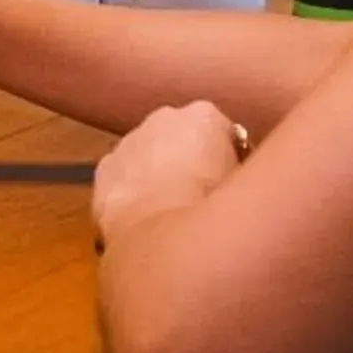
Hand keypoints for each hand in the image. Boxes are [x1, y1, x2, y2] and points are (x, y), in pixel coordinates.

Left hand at [91, 102, 242, 248]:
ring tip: (172, 212)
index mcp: (205, 115)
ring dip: (159, 174)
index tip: (232, 186)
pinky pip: (123, 176)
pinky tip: (145, 219)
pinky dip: (131, 191)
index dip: (229, 162)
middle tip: (202, 198)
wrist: (163, 237)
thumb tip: (242, 178)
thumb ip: (243, 169)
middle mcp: (163, 117)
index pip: (223, 133)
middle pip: (182, 138)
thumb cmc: (214, 210)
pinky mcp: (105, 168)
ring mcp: (129, 140)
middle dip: (190, 160)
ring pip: (149, 154)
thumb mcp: (248, 185)